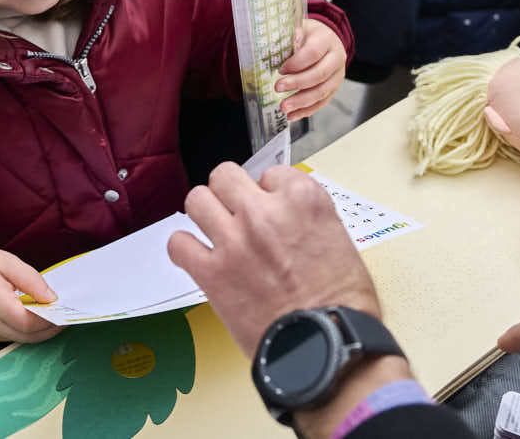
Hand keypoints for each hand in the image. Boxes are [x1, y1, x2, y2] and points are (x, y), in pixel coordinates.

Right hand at [0, 246, 64, 343]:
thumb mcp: (6, 261)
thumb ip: (31, 280)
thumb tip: (52, 298)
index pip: (29, 321)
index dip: (51, 319)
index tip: (67, 309)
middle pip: (29, 335)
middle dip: (52, 327)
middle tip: (69, 313)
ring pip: (25, 339)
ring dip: (43, 330)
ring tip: (59, 314)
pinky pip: (16, 337)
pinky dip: (32, 330)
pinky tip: (41, 316)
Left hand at [168, 163, 377, 357]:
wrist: (327, 345)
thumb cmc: (341, 304)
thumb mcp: (339, 240)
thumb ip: (306, 218)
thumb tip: (286, 215)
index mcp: (302, 201)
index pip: (270, 173)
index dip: (268, 192)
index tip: (269, 208)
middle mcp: (265, 213)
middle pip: (225, 176)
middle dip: (230, 193)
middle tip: (235, 213)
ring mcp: (235, 241)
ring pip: (197, 199)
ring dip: (204, 213)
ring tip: (214, 230)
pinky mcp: (212, 272)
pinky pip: (178, 243)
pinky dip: (185, 249)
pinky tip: (197, 257)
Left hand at [276, 19, 347, 119]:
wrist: (327, 40)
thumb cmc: (309, 35)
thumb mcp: (299, 29)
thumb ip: (288, 40)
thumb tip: (269, 52)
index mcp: (326, 39)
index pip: (313, 52)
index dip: (296, 63)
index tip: (280, 69)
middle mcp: (336, 57)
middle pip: (319, 74)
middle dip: (297, 83)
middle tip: (277, 88)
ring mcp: (338, 75)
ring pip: (322, 91)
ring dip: (301, 102)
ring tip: (283, 107)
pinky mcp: (334, 88)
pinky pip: (322, 102)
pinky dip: (307, 110)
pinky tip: (293, 115)